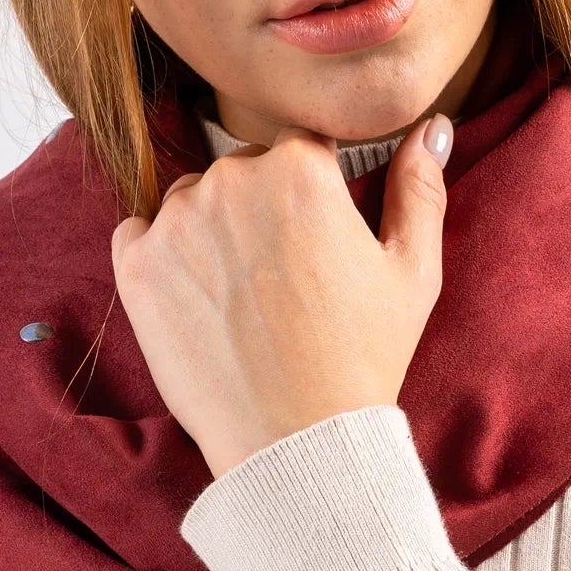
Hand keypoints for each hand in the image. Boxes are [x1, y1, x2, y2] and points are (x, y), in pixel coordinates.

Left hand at [111, 114, 450, 477]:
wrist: (295, 441)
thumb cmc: (362, 358)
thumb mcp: (411, 271)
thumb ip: (419, 189)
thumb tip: (433, 129)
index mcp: (298, 167)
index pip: (300, 147)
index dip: (313, 194)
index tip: (317, 242)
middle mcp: (229, 180)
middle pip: (243, 171)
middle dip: (260, 211)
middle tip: (283, 282)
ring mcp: (175, 223)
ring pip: (191, 202)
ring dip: (210, 232)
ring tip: (242, 299)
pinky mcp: (136, 267)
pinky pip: (140, 235)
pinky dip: (162, 258)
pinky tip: (199, 303)